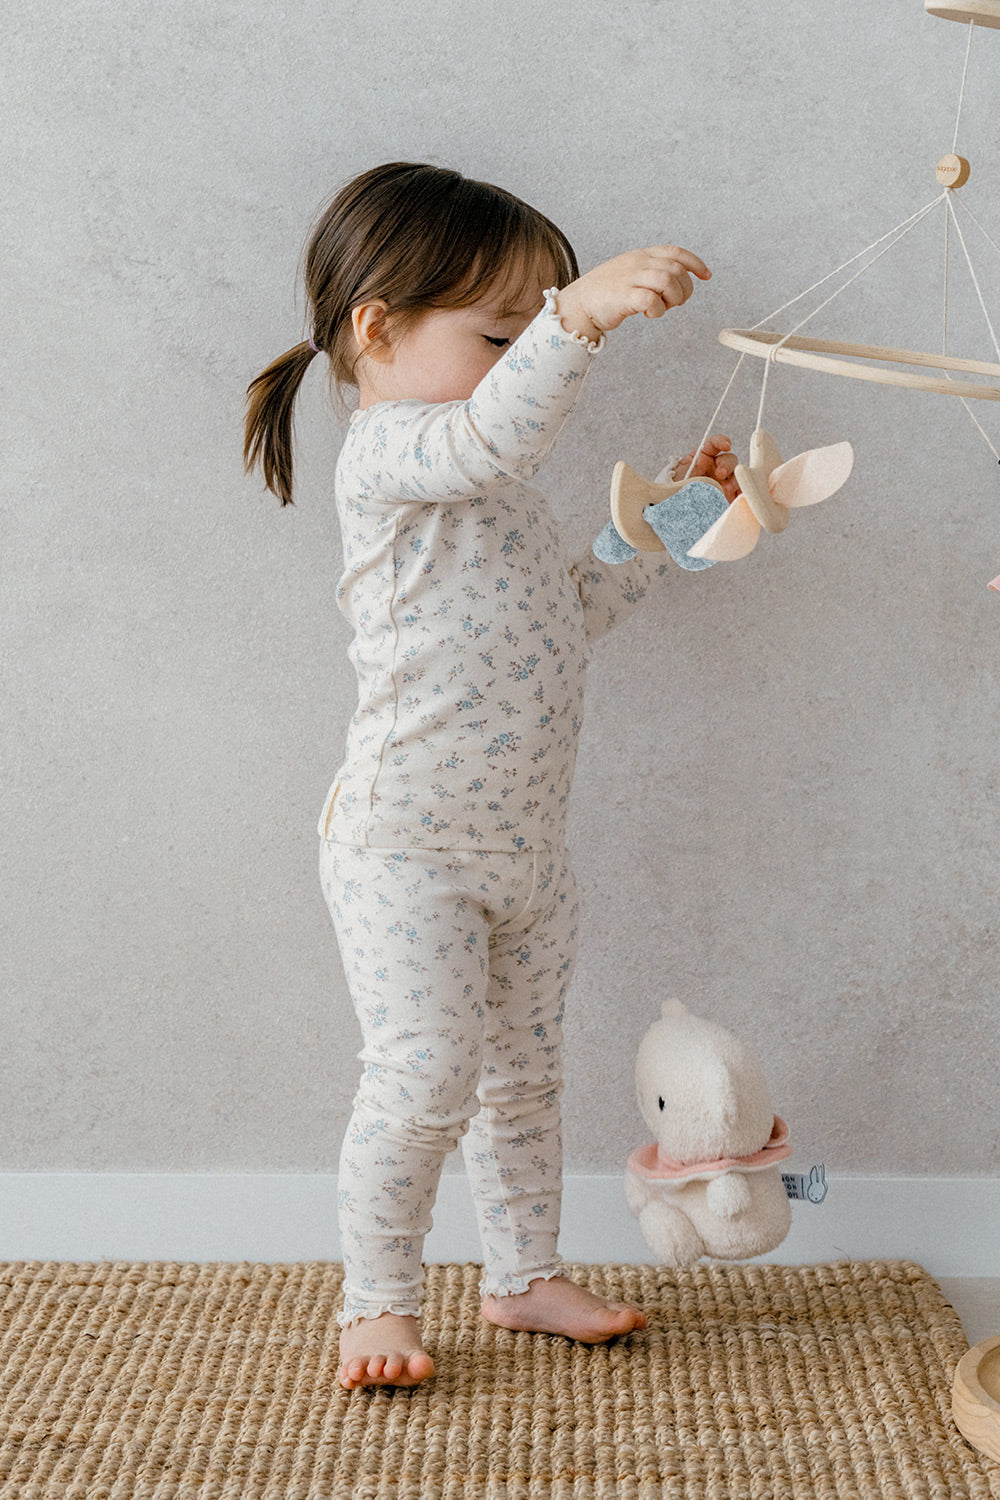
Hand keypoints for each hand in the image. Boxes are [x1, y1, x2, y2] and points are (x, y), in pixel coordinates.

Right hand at [556, 246, 711, 343]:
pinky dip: (658, 310)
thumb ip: (653, 273)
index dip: (695, 263)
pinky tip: (650, 314)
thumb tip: (678, 280)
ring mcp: (630, 278)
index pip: (676, 252)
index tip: (706, 276)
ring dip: (673, 298)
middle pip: (676, 269)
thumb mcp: (631, 274)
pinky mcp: (623, 296)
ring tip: (664, 308)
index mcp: (641, 255)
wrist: (580, 304)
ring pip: (667, 281)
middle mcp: (638, 263)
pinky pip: (651, 300)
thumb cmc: (606, 293)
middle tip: (676, 303)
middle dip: (685, 288)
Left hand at [672, 433, 739, 501]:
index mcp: (701, 460)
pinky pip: (740, 492)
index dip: (721, 442)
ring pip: (737, 476)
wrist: (675, 515)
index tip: (726, 445)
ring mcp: (724, 483)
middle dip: (727, 465)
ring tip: (726, 490)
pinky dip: (742, 493)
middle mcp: (715, 469)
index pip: (713, 445)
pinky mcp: (730, 497)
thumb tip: (687, 482)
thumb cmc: (672, 497)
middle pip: (729, 460)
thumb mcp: (673, 484)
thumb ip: (681, 479)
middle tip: (720, 474)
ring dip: (735, 480)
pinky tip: (736, 497)